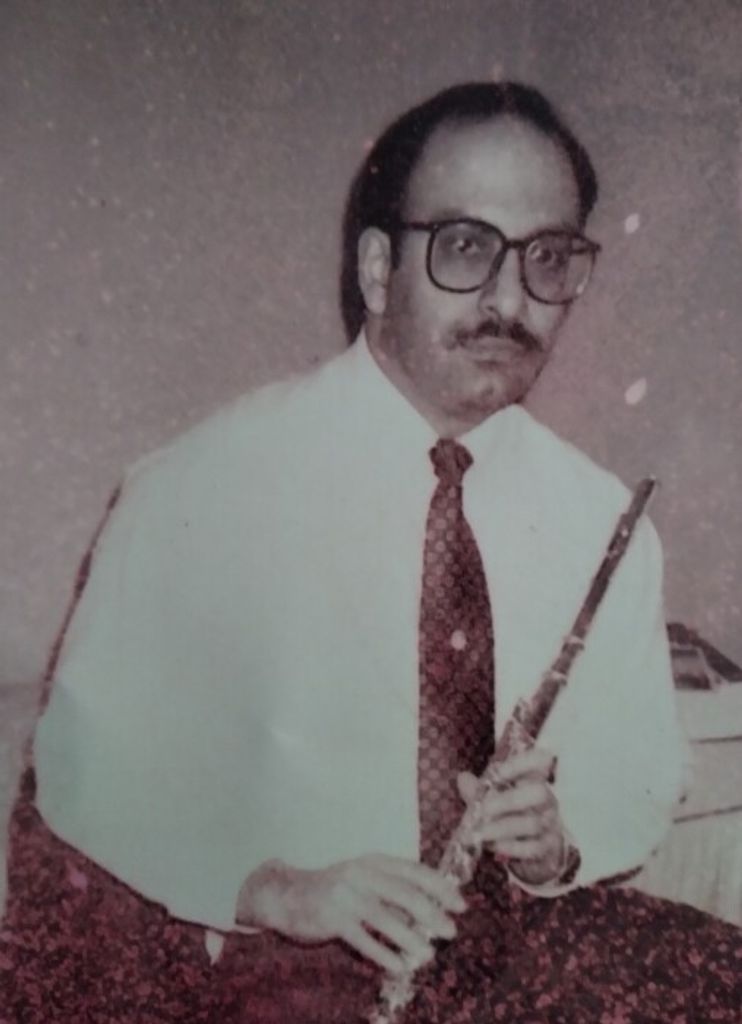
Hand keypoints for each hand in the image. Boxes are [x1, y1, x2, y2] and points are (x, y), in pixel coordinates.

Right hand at [235, 853, 466, 973]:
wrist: (287, 894)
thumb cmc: (334, 889)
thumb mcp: (363, 878)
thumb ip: (392, 886)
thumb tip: (431, 908)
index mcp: (373, 861)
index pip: (414, 870)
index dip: (439, 887)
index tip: (460, 903)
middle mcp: (361, 873)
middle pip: (404, 893)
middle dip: (431, 913)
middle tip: (451, 930)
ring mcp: (346, 895)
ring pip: (386, 918)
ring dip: (410, 938)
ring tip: (429, 954)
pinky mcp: (332, 918)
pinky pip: (364, 940)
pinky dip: (384, 954)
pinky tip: (399, 967)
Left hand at [457, 746, 565, 885]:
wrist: (536, 849)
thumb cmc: (513, 816)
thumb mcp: (495, 800)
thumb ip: (479, 790)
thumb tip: (462, 777)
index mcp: (534, 780)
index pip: (537, 762)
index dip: (519, 764)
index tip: (495, 773)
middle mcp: (547, 800)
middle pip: (538, 792)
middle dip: (507, 800)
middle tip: (482, 809)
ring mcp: (550, 824)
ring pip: (532, 823)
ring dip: (500, 828)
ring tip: (477, 833)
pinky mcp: (548, 848)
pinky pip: (532, 848)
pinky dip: (509, 847)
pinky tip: (490, 846)